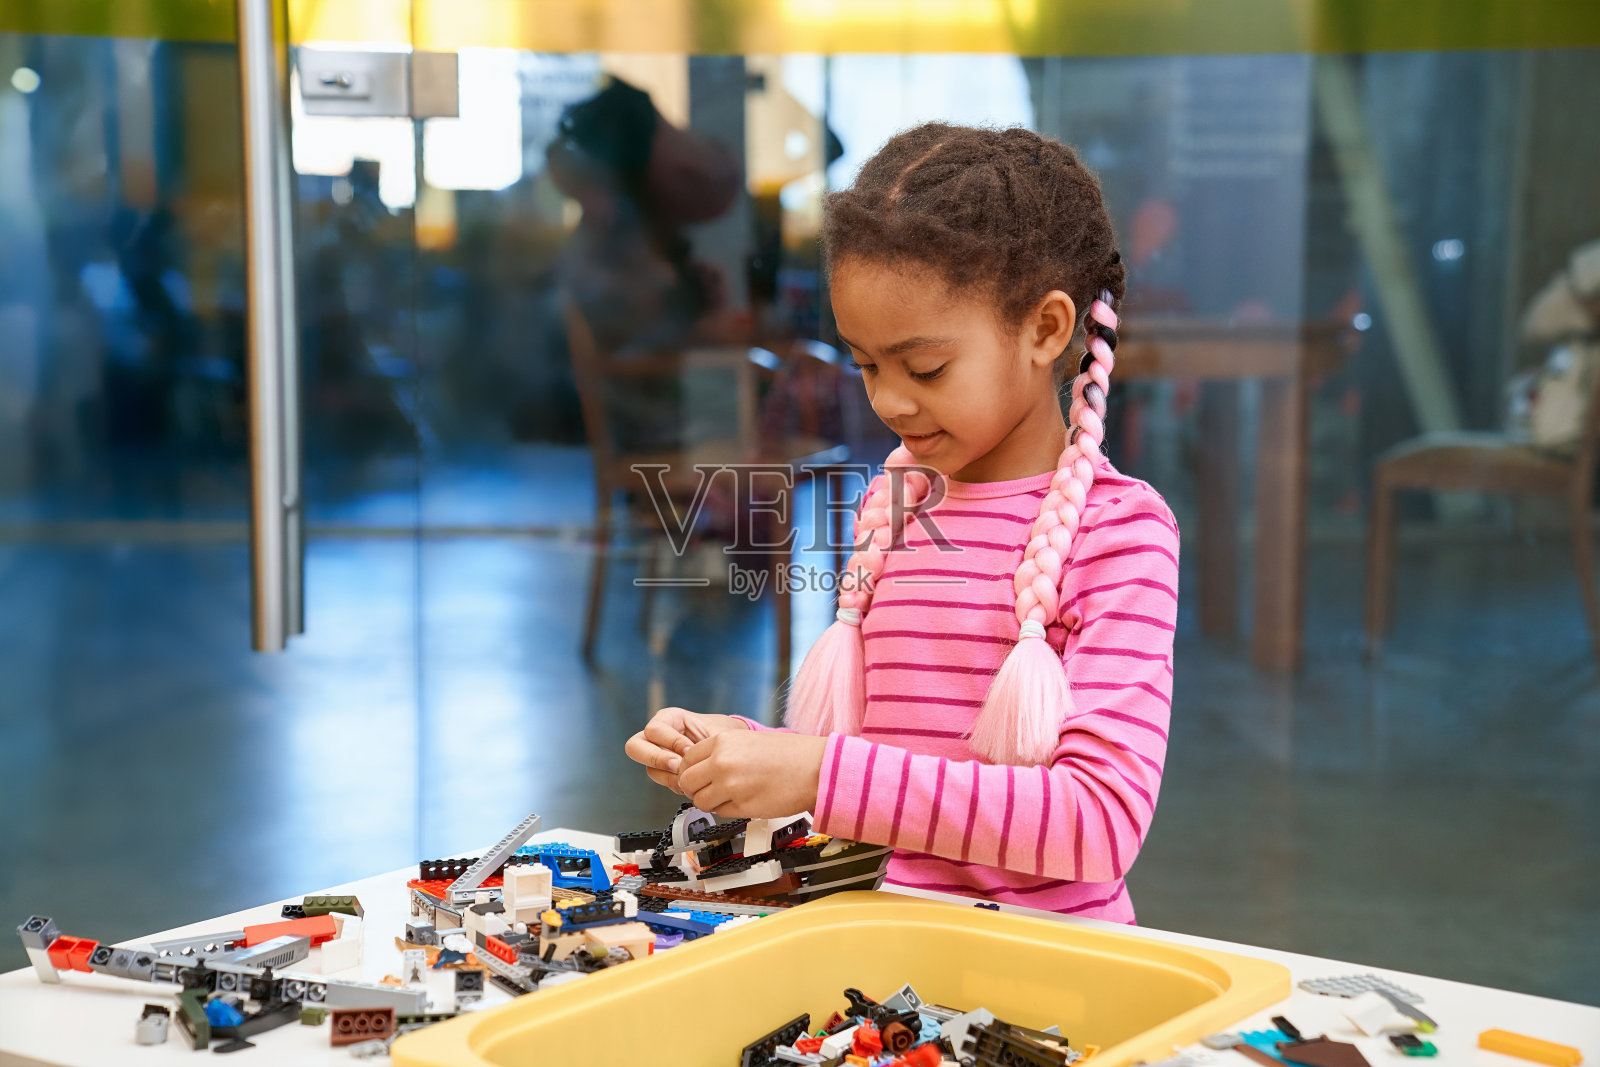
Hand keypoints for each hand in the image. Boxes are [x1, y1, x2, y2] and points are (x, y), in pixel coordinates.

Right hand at [625, 707, 747, 794]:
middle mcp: (657, 736)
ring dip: (670, 775)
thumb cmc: (722, 733)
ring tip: (691, 775)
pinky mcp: (666, 772)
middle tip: (678, 766)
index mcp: (668, 718)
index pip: (654, 729)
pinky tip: (692, 781)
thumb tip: (690, 756)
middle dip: (656, 759)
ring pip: (649, 769)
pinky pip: (663, 781)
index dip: (671, 741)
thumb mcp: (716, 731)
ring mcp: (659, 755)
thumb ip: (703, 740)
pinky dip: (677, 784)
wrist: (731, 748)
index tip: (690, 750)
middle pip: (634, 747)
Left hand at [677, 730, 826, 818]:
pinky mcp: (742, 807)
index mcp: (722, 742)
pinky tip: (744, 800)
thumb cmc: (790, 754)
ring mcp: (730, 786)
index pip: (686, 760)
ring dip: (710, 802)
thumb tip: (700, 769)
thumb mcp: (748, 740)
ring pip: (700, 801)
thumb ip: (721, 752)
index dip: (691, 770)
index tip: (698, 776)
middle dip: (696, 788)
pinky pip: (720, 812)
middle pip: (687, 782)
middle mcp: (721, 763)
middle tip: (709, 789)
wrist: (816, 768)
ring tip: (729, 796)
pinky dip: (727, 810)